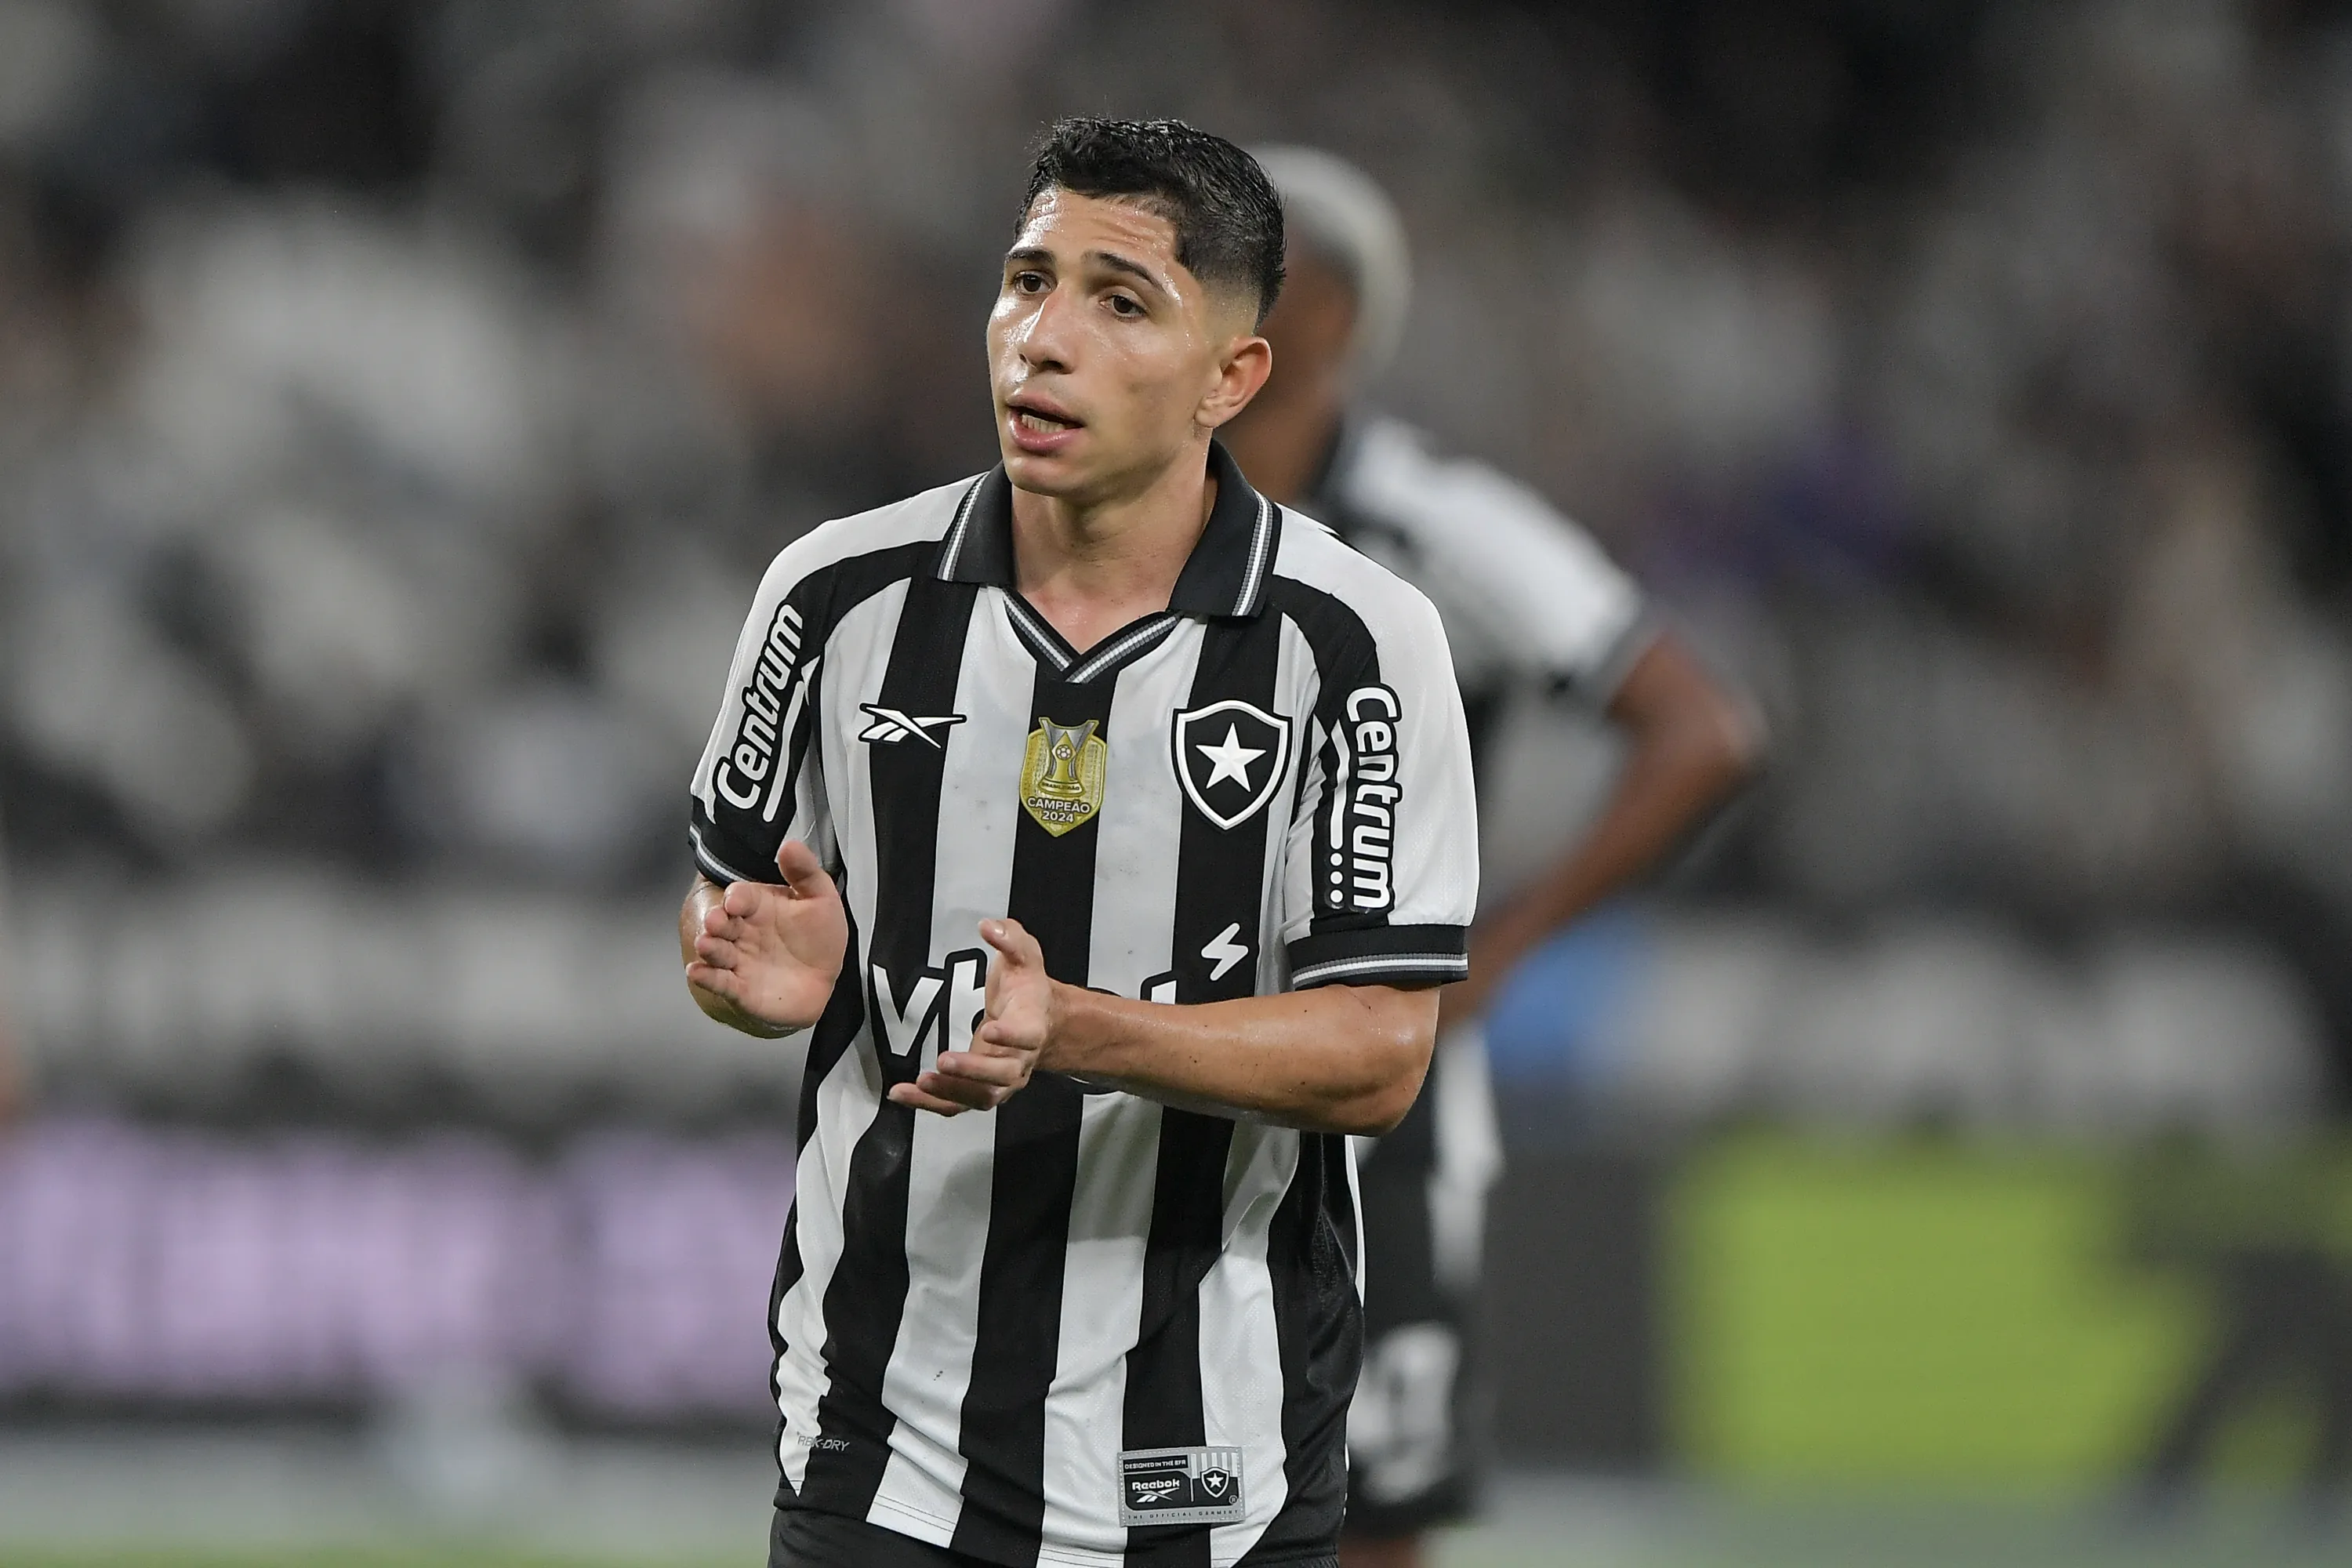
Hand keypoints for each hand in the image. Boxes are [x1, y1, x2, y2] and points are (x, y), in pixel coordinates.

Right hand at [684, 841, 846, 1034]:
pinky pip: (719, 982)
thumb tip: (791, 846)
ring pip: (716, 951)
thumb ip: (806, 872)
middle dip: (715, 921)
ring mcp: (739, 960)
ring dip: (709, 947)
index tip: (737, 900)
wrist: (822, 982)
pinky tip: (698, 971)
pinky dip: (706, 977)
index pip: (741, 896)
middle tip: (716, 921)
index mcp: (759, 907)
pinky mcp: (739, 988)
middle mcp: (744, 932)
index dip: (737, 897)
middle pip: (721, 922)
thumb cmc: (818, 940)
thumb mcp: (821, 900)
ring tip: (707, 944)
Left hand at [889, 916, 1055, 1115]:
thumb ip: (1011, 939)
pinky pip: (957, 1104)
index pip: (1028, 1036)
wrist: (1041, 1021)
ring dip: (949, 1092)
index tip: (990, 1028)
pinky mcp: (979, 1089)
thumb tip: (988, 926)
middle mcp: (1020, 1061)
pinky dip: (930, 1104)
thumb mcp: (1025, 956)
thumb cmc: (1027, 987)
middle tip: (943, 1061)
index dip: (1012, 1036)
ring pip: (980, 1097)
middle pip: (1002, 1075)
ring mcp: (1001, 1080)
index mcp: (1033, 1026)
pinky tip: (901, 1094)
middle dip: (973, 1071)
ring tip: (919, 1083)